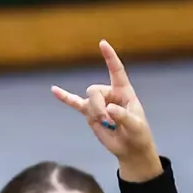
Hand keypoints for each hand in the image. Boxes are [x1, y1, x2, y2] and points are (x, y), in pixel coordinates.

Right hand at [52, 40, 160, 180]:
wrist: (130, 148)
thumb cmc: (138, 134)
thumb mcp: (136, 126)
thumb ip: (123, 116)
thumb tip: (108, 110)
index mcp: (124, 92)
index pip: (116, 71)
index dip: (110, 57)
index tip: (102, 43)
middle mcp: (110, 94)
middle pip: (94, 90)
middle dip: (97, 106)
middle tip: (108, 121)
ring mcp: (99, 104)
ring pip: (87, 101)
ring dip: (95, 114)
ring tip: (107, 125)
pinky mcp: (90, 114)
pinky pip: (74, 104)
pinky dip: (64, 97)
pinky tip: (54, 90)